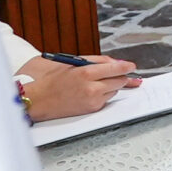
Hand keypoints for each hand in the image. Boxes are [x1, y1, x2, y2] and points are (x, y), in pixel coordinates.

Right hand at [20, 56, 139, 121]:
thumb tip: (116, 63)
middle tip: (119, 74)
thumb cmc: (53, 80)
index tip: (131, 66)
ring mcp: (93, 100)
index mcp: (86, 72)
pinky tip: (91, 92)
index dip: (126, 67)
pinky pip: (107, 100)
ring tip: (95, 83)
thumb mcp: (74, 64)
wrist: (40, 100)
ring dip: (111, 85)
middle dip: (121, 76)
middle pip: (119, 80)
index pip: (115, 69)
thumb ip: (97, 61)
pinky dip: (104, 95)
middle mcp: (91, 87)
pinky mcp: (92, 109)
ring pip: (115, 90)